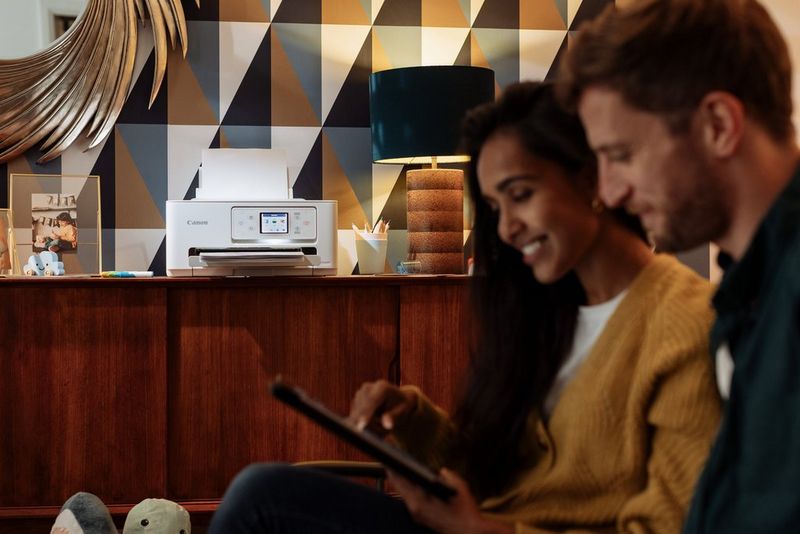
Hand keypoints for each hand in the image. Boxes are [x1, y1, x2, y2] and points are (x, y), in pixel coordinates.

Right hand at [346, 379, 416, 435]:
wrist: (397, 399)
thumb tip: (386, 424)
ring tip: (383, 429)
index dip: (366, 414)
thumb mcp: (404, 411)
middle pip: (361, 411)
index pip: (372, 401)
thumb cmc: (403, 405)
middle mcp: (367, 388)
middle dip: (369, 426)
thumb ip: (394, 417)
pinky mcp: (354, 403)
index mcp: (382, 387)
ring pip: (357, 418)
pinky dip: (365, 427)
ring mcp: (359, 395)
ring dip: (369, 428)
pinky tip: (376, 426)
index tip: (362, 426)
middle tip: (382, 436)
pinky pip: (355, 421)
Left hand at [388, 468, 513, 533]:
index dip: (393, 468)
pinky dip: (410, 490)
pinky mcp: (421, 518)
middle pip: (399, 487)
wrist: (469, 533)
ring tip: (400, 468)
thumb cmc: (465, 512)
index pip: (400, 481)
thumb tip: (441, 471)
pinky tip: (413, 483)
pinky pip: (411, 500)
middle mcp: (415, 509)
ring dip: (402, 482)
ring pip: (405, 494)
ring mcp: (417, 515)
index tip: (389, 458)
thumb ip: (448, 475)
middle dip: (395, 473)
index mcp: (419, 502)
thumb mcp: (459, 487)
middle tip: (391, 460)